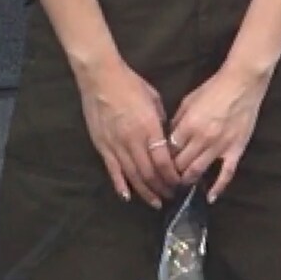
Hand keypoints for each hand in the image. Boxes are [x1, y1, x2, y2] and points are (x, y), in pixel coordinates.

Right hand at [78, 56, 180, 208]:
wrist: (101, 77)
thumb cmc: (130, 84)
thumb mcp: (154, 101)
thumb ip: (161, 123)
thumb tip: (167, 140)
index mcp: (149, 128)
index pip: (164, 160)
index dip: (172, 176)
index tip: (180, 183)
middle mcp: (133, 140)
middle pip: (150, 172)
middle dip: (162, 187)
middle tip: (171, 195)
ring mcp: (116, 145)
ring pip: (133, 176)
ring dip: (146, 191)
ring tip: (155, 202)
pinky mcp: (102, 146)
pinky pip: (113, 170)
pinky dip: (121, 185)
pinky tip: (128, 196)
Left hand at [169, 63, 269, 201]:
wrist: (242, 84)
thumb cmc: (214, 89)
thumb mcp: (188, 101)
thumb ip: (177, 121)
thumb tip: (169, 137)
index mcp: (188, 125)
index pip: (169, 150)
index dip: (162, 160)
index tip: (159, 165)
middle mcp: (202, 138)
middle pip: (180, 164)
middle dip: (171, 174)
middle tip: (167, 180)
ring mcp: (220, 146)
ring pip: (198, 171)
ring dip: (187, 181)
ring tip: (182, 187)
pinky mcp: (235, 150)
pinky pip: (226, 173)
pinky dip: (218, 188)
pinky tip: (210, 197)